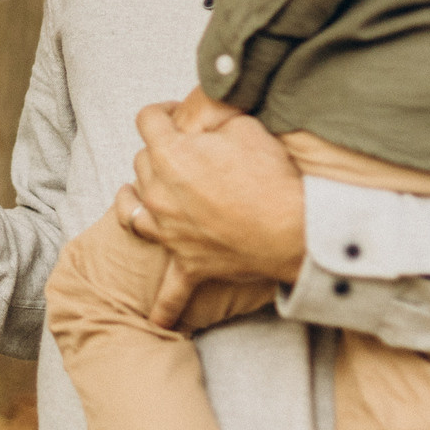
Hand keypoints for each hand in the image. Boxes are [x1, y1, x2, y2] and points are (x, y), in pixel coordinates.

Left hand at [122, 99, 305, 325]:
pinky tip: (156, 322)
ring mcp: (169, 232)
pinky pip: (169, 292)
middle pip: (141, 162)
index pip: (147, 120)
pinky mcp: (189, 264)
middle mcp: (159, 193)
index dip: (162, 111)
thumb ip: (211, 113)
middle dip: (159, 151)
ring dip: (135, 199)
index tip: (177, 113)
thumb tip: (198, 107)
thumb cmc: (272, 176)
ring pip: (133, 210)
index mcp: (169, 155)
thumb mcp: (243, 126)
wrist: (296, 229)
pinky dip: (163, 307)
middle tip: (186, 151)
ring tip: (139, 196)